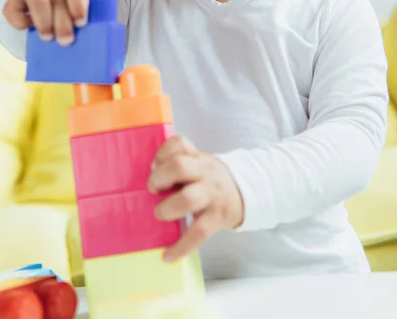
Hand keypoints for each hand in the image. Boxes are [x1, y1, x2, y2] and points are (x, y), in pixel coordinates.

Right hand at [3, 0, 88, 45]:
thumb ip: (80, 3)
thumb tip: (80, 28)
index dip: (78, 5)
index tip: (80, 23)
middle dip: (62, 21)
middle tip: (66, 39)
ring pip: (36, 0)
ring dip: (43, 22)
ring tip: (48, 36)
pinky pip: (13, 9)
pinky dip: (20, 21)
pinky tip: (30, 26)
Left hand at [148, 135, 243, 261]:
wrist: (246, 194)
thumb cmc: (211, 180)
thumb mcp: (200, 164)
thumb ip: (179, 165)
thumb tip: (152, 174)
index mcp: (199, 158)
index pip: (180, 143)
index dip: (162, 153)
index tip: (154, 166)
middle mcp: (206, 173)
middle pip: (179, 166)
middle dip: (159, 178)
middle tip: (153, 190)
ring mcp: (212, 195)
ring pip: (188, 199)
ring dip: (167, 208)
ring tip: (160, 214)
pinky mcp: (216, 218)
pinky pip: (198, 233)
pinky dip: (180, 247)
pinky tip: (168, 255)